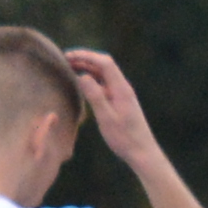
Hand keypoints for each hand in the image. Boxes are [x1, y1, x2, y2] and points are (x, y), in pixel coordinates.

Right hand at [63, 46, 163, 166]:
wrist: (142, 152)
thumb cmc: (125, 138)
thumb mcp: (107, 118)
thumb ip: (95, 96)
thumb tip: (82, 76)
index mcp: (121, 89)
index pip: (104, 63)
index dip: (86, 56)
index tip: (68, 56)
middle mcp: (123, 88)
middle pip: (104, 65)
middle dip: (85, 59)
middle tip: (65, 59)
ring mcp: (121, 94)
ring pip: (103, 75)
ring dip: (87, 68)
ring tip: (69, 68)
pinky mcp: (119, 102)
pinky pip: (104, 85)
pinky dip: (91, 80)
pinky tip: (81, 84)